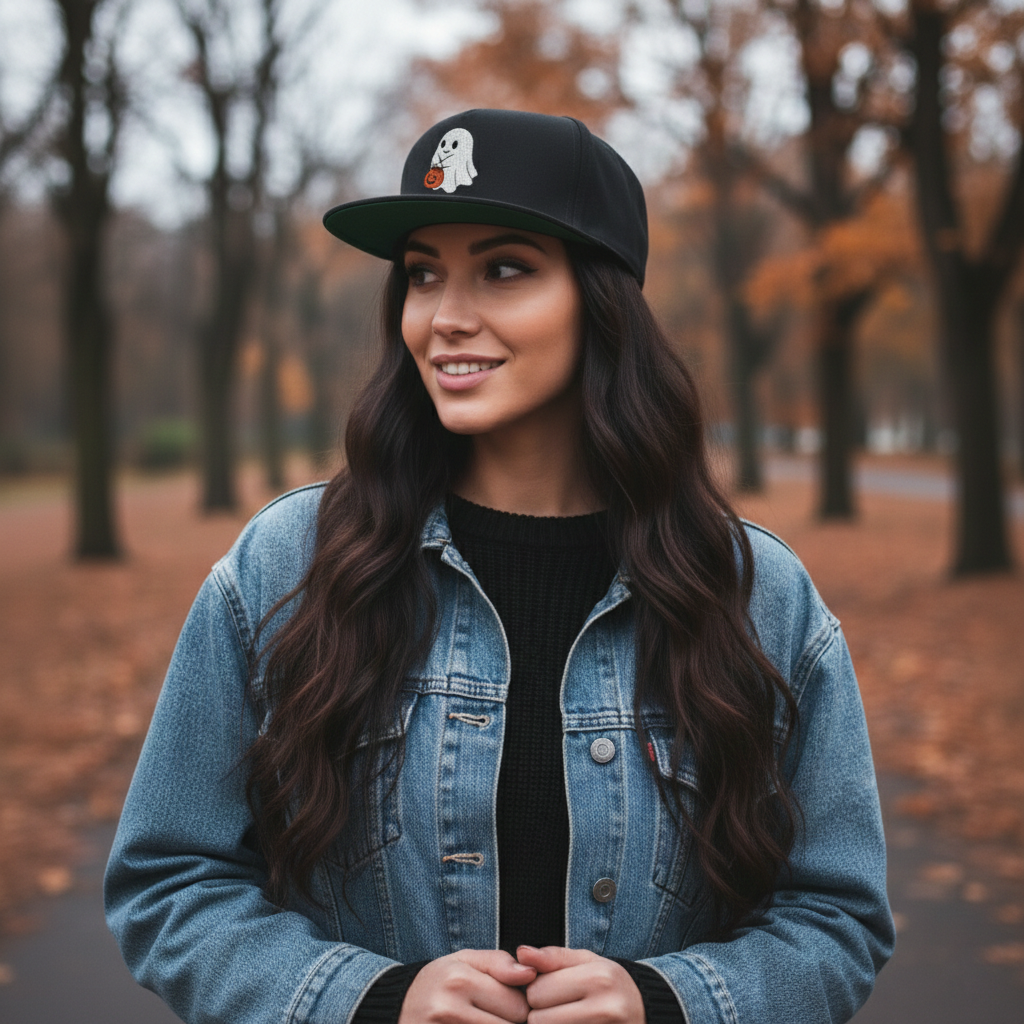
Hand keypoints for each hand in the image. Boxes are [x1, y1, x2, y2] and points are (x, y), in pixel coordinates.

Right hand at [399, 949, 537, 1023]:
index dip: (520, 1006)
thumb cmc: (438, 982)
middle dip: (509, 1023)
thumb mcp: (464, 960)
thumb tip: (530, 974)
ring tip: (483, 1020)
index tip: (507, 1002)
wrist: (395, 1007)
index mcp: (459, 981)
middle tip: (494, 1014)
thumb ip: (499, 962)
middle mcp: (450, 1010)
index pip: (517, 1006)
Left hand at [516, 946, 644, 1023]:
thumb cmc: (610, 984)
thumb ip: (553, 957)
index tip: (551, 990)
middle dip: (540, 1013)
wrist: (647, 1011)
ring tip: (564, 1017)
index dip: (537, 990)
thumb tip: (521, 952)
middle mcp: (604, 1009)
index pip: (537, 991)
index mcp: (598, 979)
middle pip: (538, 1019)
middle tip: (558, 1007)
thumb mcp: (587, 961)